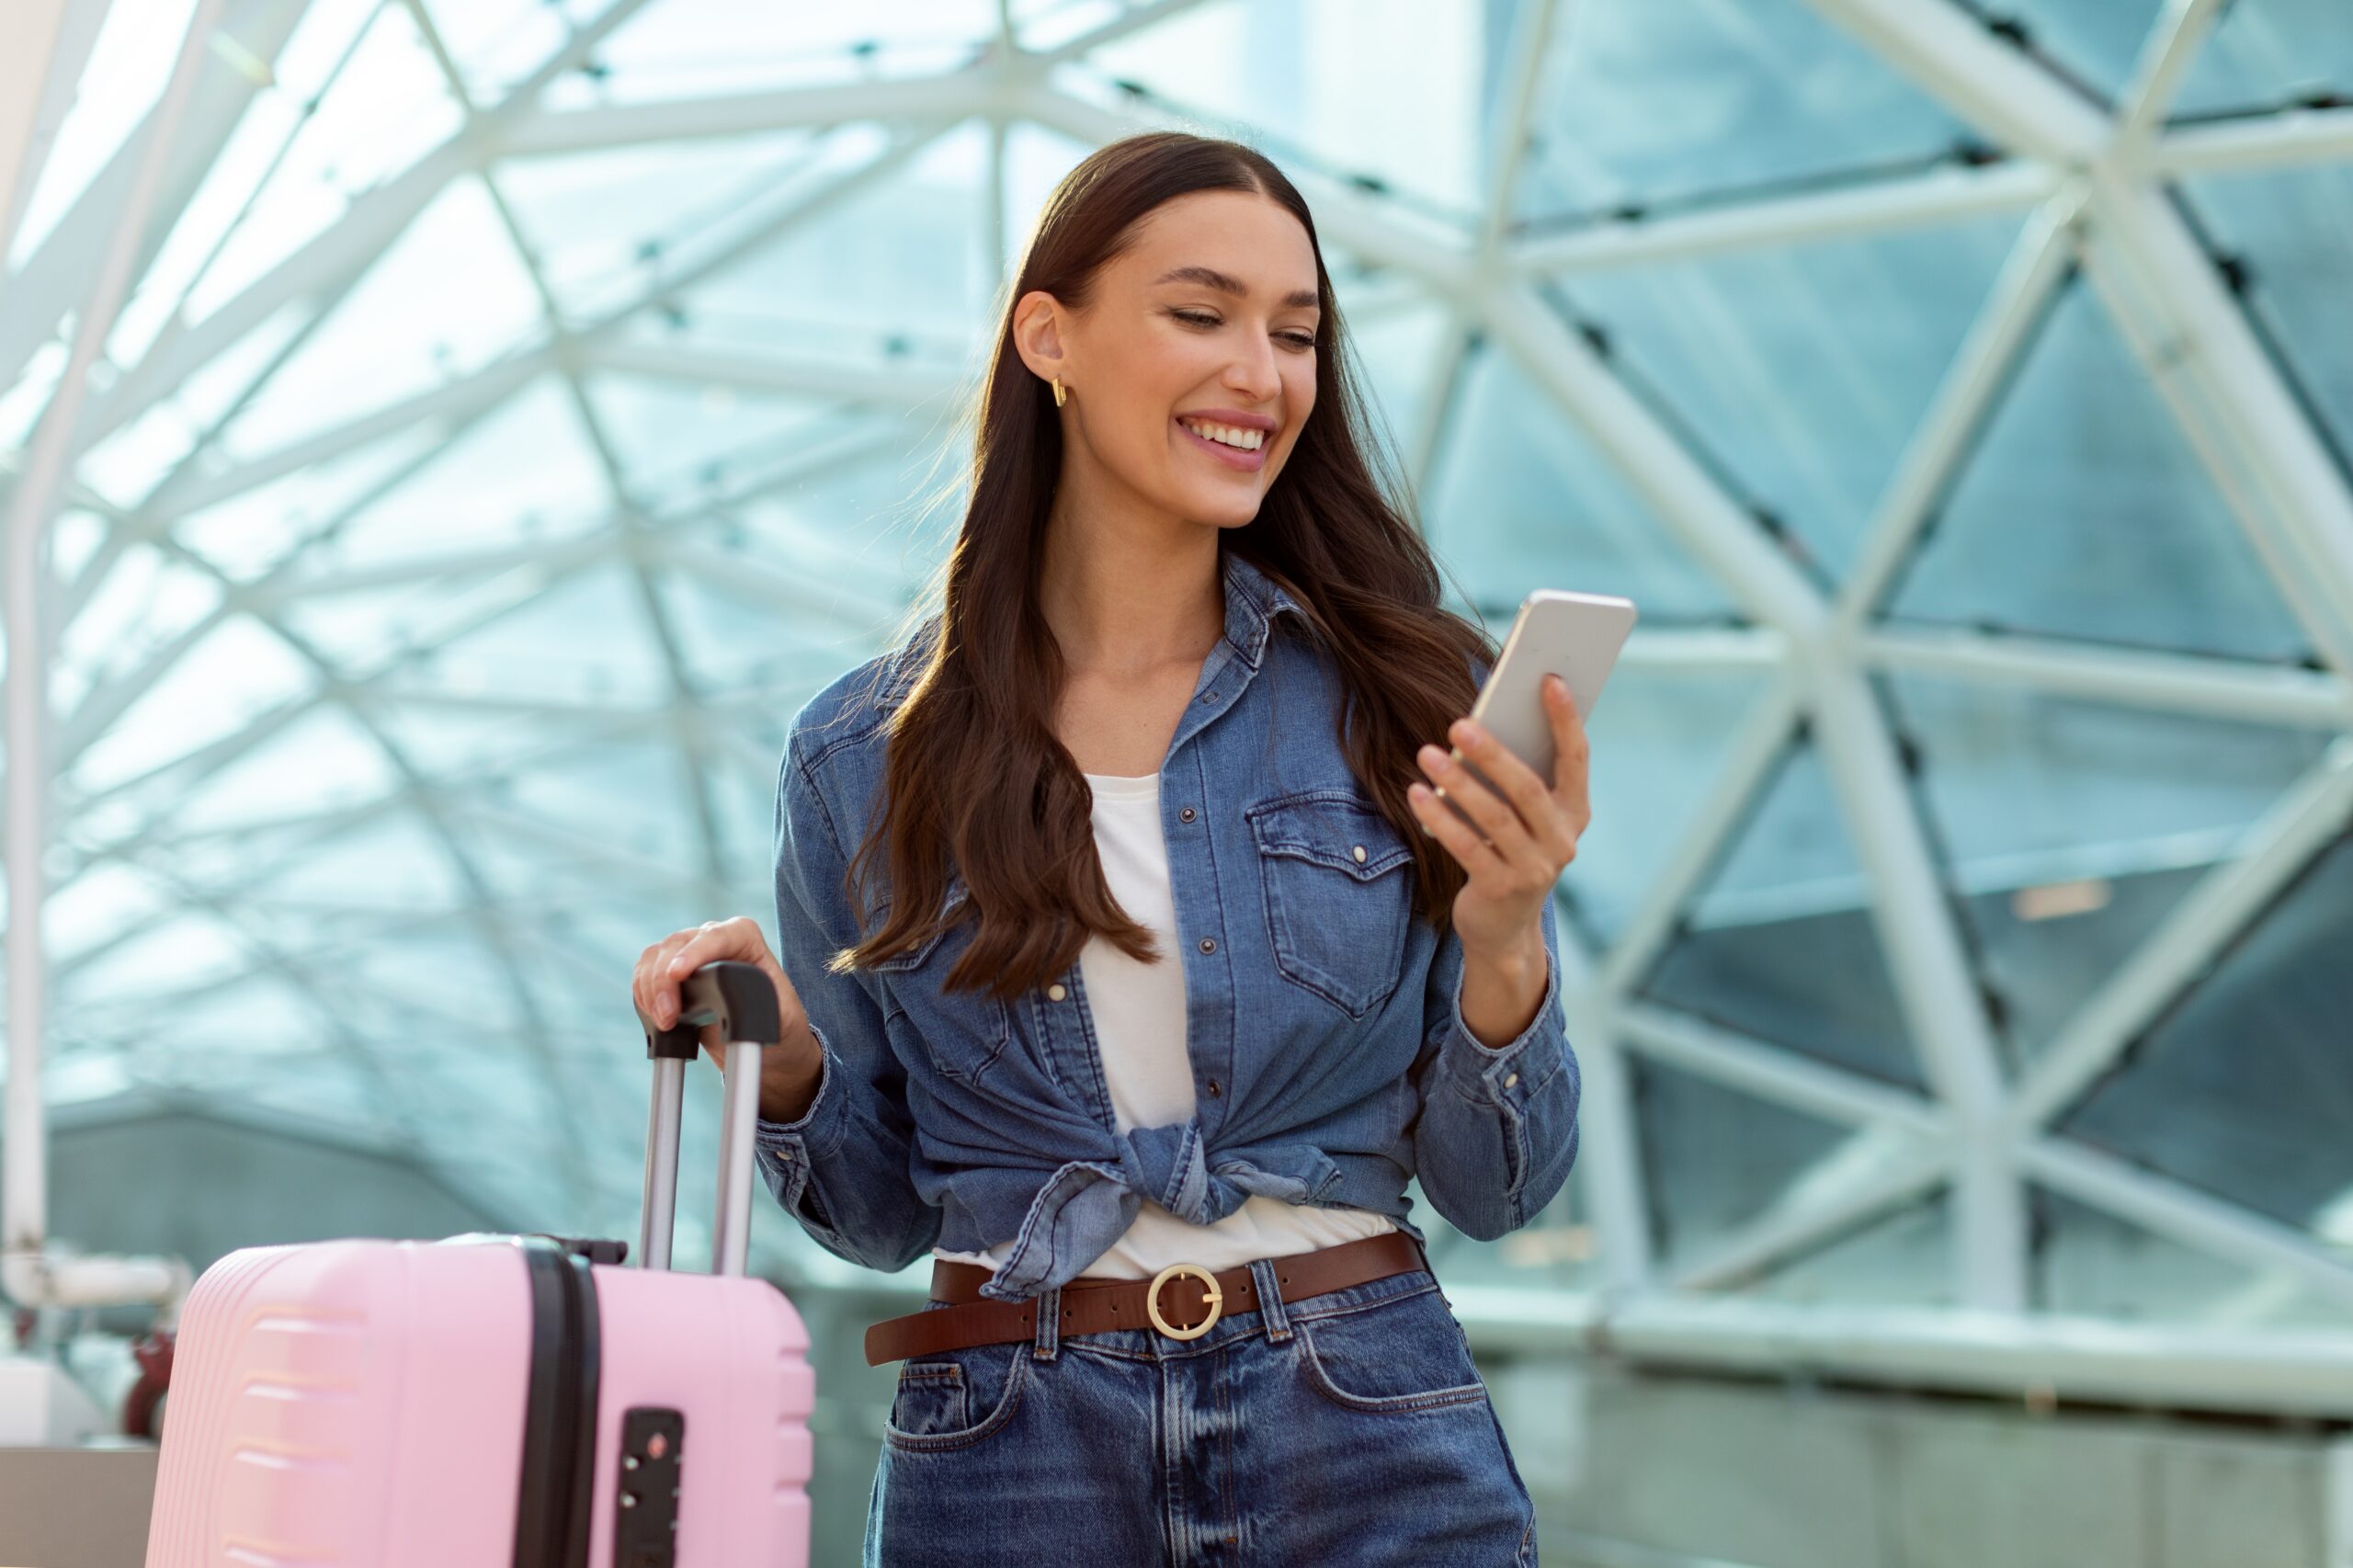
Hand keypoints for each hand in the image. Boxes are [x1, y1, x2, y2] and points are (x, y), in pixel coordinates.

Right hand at [631, 917, 821, 1118]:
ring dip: (650, 988)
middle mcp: (714, 938)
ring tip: (663, 1022)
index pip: (717, 935)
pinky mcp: (671, 974)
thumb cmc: (779, 1025)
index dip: (694, 952)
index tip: (678, 974)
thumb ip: (765, 1004)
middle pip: (676, 944)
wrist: (767, 1045)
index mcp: (745, 938)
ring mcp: (689, 953)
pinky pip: (644, 973)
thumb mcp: (783, 1015)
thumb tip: (739, 1000)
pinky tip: (652, 1015)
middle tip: (668, 1018)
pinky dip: (642, 993)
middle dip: (664, 980)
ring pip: (654, 956)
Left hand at [1407, 672, 1590, 965]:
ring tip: (1426, 753)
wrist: (1505, 928)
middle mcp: (1562, 840)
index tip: (1549, 680)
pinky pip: (1467, 846)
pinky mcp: (1502, 889)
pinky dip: (1440, 817)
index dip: (1565, 720)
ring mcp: (1535, 868)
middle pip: (1527, 788)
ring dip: (1458, 782)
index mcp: (1575, 812)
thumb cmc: (1509, 852)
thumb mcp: (1523, 819)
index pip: (1576, 758)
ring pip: (1494, 817)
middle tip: (1459, 724)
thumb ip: (1516, 779)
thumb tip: (1482, 723)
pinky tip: (1416, 793)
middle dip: (1493, 753)